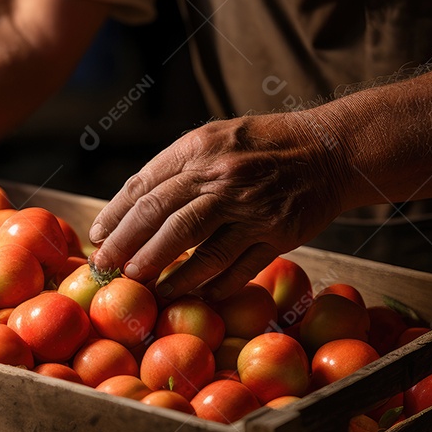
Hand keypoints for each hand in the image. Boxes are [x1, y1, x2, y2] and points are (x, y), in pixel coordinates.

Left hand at [88, 111, 351, 300]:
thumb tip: (130, 208)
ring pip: (197, 250)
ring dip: (165, 273)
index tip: (98, 238)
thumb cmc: (263, 146)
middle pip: (161, 218)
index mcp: (199, 148)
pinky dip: (210, 286)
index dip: (115, 216)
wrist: (332, 151)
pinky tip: (191, 294)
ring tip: (143, 287)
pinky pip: (236, 269)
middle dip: (126, 249)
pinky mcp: (278, 235)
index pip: (143, 186)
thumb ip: (176, 168)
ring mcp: (252, 208)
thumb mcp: (214, 138)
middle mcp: (222, 176)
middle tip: (107, 270)